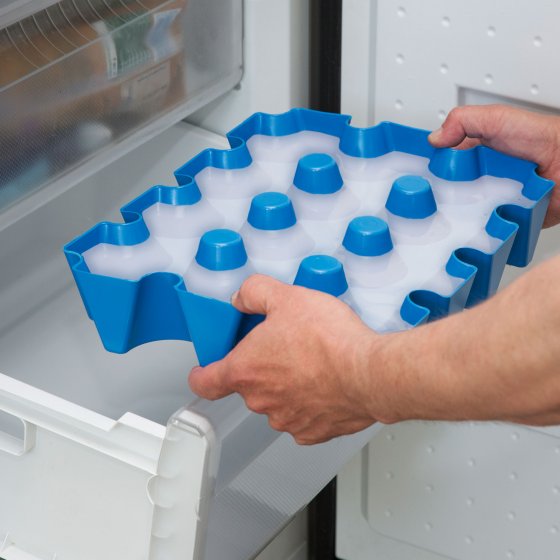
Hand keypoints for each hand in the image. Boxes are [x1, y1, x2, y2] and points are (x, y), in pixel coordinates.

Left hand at [188, 274, 381, 444]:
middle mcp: (261, 400)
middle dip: (263, 367)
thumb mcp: (286, 297)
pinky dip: (310, 403)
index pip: (204, 382)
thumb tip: (242, 297)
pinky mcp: (313, 431)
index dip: (202, 374)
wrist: (369, 373)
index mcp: (246, 370)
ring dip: (288, 386)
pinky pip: (303, 417)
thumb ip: (255, 293)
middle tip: (285, 347)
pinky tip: (326, 384)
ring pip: (277, 401)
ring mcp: (287, 419)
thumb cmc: (330, 341)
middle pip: (249, 386)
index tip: (206, 370)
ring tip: (312, 363)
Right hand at [429, 104, 559, 227]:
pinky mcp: (503, 220)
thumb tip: (435, 139)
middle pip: (448, 194)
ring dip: (460, 218)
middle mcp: (481, 180)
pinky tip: (481, 225)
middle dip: (441, 200)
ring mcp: (491, 201)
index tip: (419, 181)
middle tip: (439, 202)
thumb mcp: (498, 119)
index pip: (443, 167)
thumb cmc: (543, 139)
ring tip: (461, 214)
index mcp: (474, 157)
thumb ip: (465, 121)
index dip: (430, 173)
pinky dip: (481, 231)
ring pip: (464, 215)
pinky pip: (485, 230)